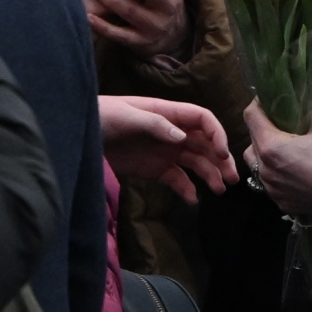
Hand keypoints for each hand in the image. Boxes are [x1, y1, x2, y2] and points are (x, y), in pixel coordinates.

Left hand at [99, 96, 238, 201]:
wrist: (79, 132)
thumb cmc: (102, 116)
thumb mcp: (125, 115)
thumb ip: (154, 123)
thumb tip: (182, 137)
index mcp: (167, 113)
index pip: (201, 118)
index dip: (216, 133)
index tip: (223, 153)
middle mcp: (170, 131)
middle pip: (204, 142)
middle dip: (220, 157)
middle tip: (232, 178)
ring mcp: (163, 150)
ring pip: (195, 161)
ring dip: (209, 173)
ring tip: (220, 190)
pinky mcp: (152, 168)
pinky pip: (176, 178)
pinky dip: (186, 188)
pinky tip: (193, 199)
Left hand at [243, 99, 311, 217]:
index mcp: (271, 147)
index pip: (251, 117)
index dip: (258, 104)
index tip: (268, 100)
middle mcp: (266, 171)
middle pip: (251, 143)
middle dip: (261, 130)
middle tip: (279, 122)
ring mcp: (274, 191)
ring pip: (259, 167)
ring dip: (266, 154)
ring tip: (285, 147)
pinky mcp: (285, 205)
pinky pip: (273, 185)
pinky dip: (278, 174)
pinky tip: (295, 169)